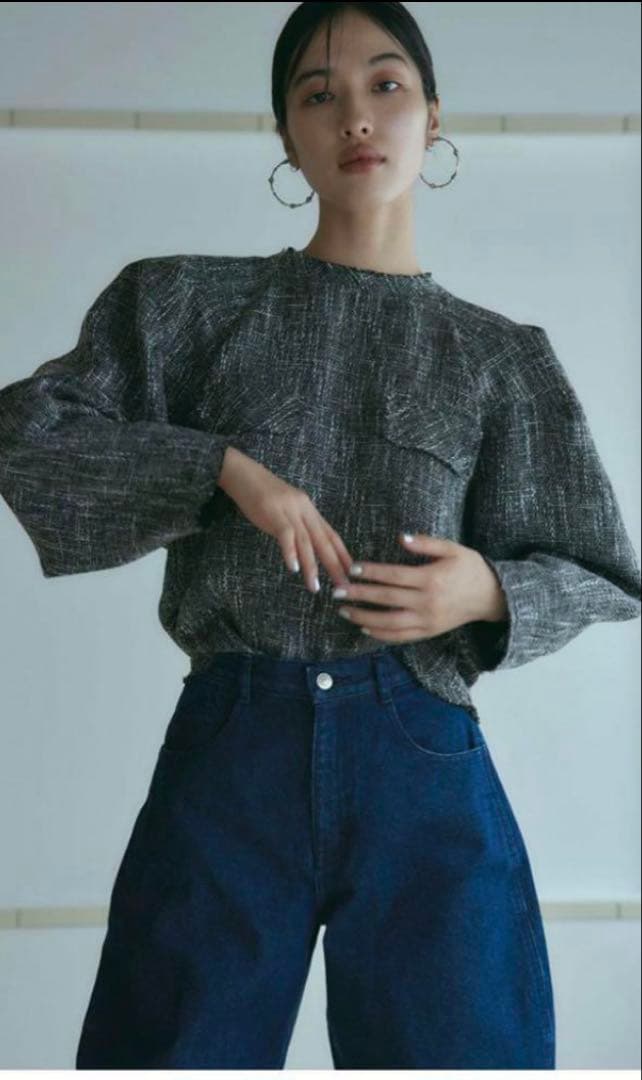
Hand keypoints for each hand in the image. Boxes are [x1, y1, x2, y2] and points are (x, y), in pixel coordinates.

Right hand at [218, 446, 354, 592]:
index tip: (352, 572)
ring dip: (311, 566)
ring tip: (314, 586)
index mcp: (310, 510)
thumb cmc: (264, 495)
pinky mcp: (273, 512)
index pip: (332, 535)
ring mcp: (290, 510)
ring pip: (306, 541)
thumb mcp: (288, 509)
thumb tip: (307, 546)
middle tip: (342, 585)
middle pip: (324, 541)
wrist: (244, 474)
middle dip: (334, 566)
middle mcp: (305, 510)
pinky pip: (285, 534)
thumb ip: (298, 525)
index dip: (343, 554)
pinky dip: (290, 552)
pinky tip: (293, 568)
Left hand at [331, 532, 508, 642]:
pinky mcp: (429, 632)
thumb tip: (399, 537)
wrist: (492, 596)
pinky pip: (401, 637)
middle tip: (337, 591)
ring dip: (364, 618)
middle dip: (359, 595)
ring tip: (344, 611)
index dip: (371, 573)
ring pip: (390, 622)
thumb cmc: (470, 568)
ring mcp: (428, 620)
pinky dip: (381, 634)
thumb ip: (426, 543)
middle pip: (386, 599)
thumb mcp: (452, 549)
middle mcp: (428, 602)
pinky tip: (365, 628)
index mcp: (431, 578)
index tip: (352, 569)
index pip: (394, 576)